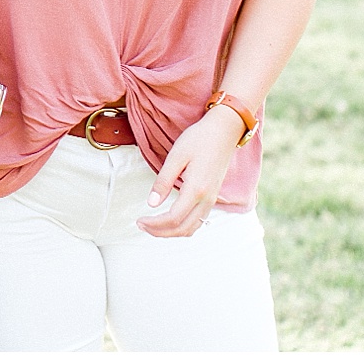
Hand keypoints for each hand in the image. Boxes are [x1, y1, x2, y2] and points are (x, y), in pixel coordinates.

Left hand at [136, 105, 241, 237]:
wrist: (224, 131)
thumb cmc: (199, 139)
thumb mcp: (176, 156)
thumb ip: (164, 181)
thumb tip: (151, 203)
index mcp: (196, 189)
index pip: (173, 218)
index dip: (154, 224)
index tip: (139, 220)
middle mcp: (207, 199)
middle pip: (183, 229)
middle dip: (160, 232)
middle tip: (142, 225)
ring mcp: (212, 199)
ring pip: (192, 228)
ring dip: (172, 232)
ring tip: (153, 225)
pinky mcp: (213, 196)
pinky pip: (198, 221)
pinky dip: (183, 226)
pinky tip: (170, 219)